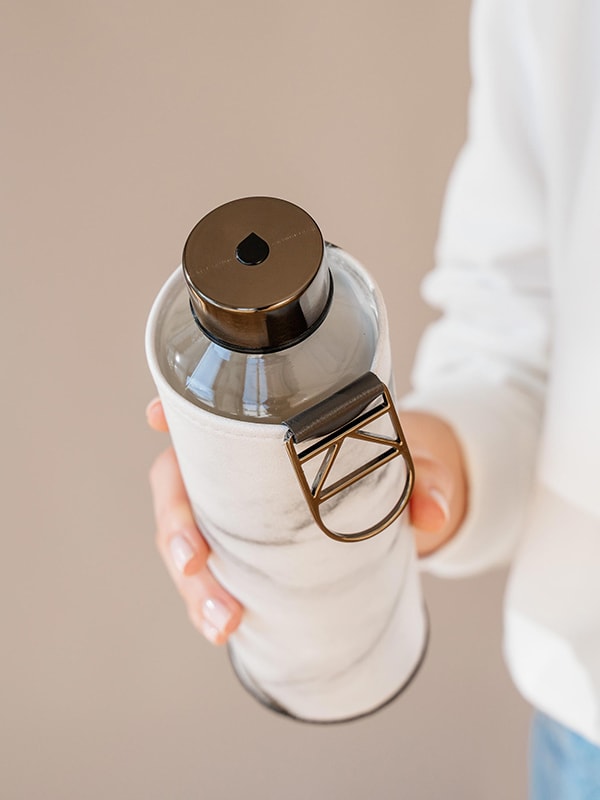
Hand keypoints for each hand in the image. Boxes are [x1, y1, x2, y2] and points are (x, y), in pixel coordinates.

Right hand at [147, 401, 467, 644]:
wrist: (402, 498)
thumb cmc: (392, 463)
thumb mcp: (414, 464)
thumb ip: (425, 478)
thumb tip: (433, 515)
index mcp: (267, 429)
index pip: (209, 411)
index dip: (174, 410)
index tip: (157, 416)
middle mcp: (238, 468)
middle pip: (180, 485)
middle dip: (176, 525)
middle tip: (194, 562)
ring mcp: (235, 512)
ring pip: (187, 539)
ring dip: (192, 584)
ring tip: (223, 622)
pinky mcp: (245, 551)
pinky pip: (212, 574)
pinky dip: (208, 603)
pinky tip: (224, 628)